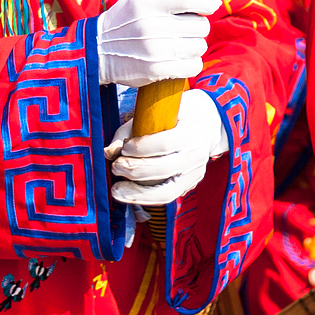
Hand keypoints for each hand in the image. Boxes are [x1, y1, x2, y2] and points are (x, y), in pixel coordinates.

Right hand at [97, 0, 221, 86]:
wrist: (98, 51)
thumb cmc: (123, 20)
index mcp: (147, 2)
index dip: (206, 2)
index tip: (208, 5)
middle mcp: (152, 25)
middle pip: (201, 25)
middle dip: (197, 26)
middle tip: (185, 28)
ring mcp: (155, 49)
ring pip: (200, 46)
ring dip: (194, 45)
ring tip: (180, 44)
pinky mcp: (157, 70)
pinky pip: (193, 66)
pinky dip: (191, 63)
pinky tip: (179, 59)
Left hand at [107, 88, 228, 206]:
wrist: (204, 126)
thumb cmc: (172, 117)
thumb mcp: (153, 115)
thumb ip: (129, 131)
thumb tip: (109, 152)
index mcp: (191, 131)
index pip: (165, 143)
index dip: (141, 148)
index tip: (124, 147)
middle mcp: (197, 155)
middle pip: (163, 169)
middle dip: (135, 170)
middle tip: (116, 167)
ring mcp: (196, 174)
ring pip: (166, 192)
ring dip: (137, 193)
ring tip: (116, 190)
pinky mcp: (190, 186)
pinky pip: (167, 197)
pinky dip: (145, 198)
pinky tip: (128, 195)